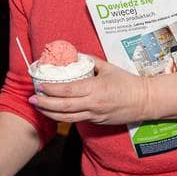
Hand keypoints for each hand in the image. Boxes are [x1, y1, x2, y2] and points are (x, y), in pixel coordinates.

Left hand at [29, 56, 149, 124]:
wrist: (144, 101)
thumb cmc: (127, 82)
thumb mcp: (108, 67)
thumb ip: (90, 60)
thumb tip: (75, 54)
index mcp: (95, 88)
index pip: (67, 90)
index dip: (51, 89)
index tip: (40, 85)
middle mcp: (93, 104)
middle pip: (63, 107)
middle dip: (44, 104)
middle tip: (32, 99)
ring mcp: (94, 115)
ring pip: (67, 118)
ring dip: (50, 113)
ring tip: (38, 107)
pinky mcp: (97, 122)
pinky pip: (77, 119)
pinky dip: (64, 117)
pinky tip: (54, 112)